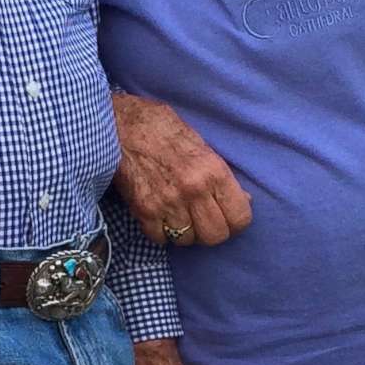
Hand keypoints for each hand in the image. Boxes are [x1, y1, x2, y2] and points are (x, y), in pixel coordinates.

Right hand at [112, 93, 251, 246]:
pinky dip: (161, 232)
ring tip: (179, 215)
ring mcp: (168, 203)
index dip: (236, 222)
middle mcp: (193, 190)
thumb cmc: (162, 129)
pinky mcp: (143, 210)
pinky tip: (160, 216)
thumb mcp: (202, 145)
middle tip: (203, 221)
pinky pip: (160, 239)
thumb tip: (243, 200)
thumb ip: (221, 176)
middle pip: (215, 236)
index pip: (240, 217)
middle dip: (211, 232)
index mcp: (213, 171)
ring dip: (185, 232)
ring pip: (187, 240)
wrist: (120, 124)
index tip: (228, 218)